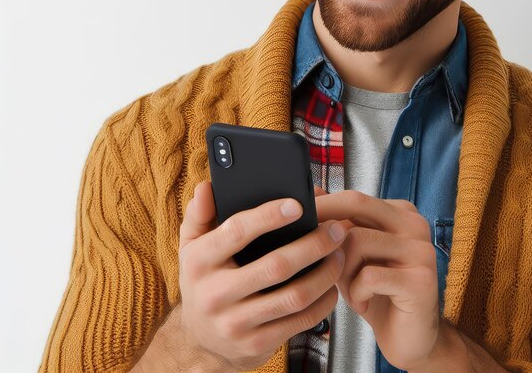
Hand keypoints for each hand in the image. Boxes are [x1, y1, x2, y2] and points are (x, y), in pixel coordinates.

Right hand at [176, 180, 346, 371]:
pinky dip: (322, 301)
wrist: (199, 341)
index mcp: (198, 261)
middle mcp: (215, 294)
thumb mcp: (191, 245)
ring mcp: (236, 323)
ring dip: (324, 273)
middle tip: (335, 229)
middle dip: (313, 244)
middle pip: (276, 266)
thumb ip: (200, 213)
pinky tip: (331, 285)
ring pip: (293, 296)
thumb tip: (207, 187)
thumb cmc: (203, 280)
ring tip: (340, 254)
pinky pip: (299, 321)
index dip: (269, 216)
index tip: (297, 205)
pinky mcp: (256, 345)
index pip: (237, 232)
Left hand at [314, 186, 439, 370]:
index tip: (298, 217)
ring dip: (341, 270)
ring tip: (348, 289)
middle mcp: (415, 224)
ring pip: (357, 240)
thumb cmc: (378, 294)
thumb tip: (312, 193)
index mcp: (401, 213)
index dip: (324, 206)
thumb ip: (339, 224)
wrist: (411, 339)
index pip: (355, 198)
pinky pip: (369, 276)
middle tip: (306, 247)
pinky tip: (362, 305)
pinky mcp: (421, 280)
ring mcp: (421, 250)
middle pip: (357, 205)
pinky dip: (356, 293)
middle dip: (324, 224)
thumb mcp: (354, 255)